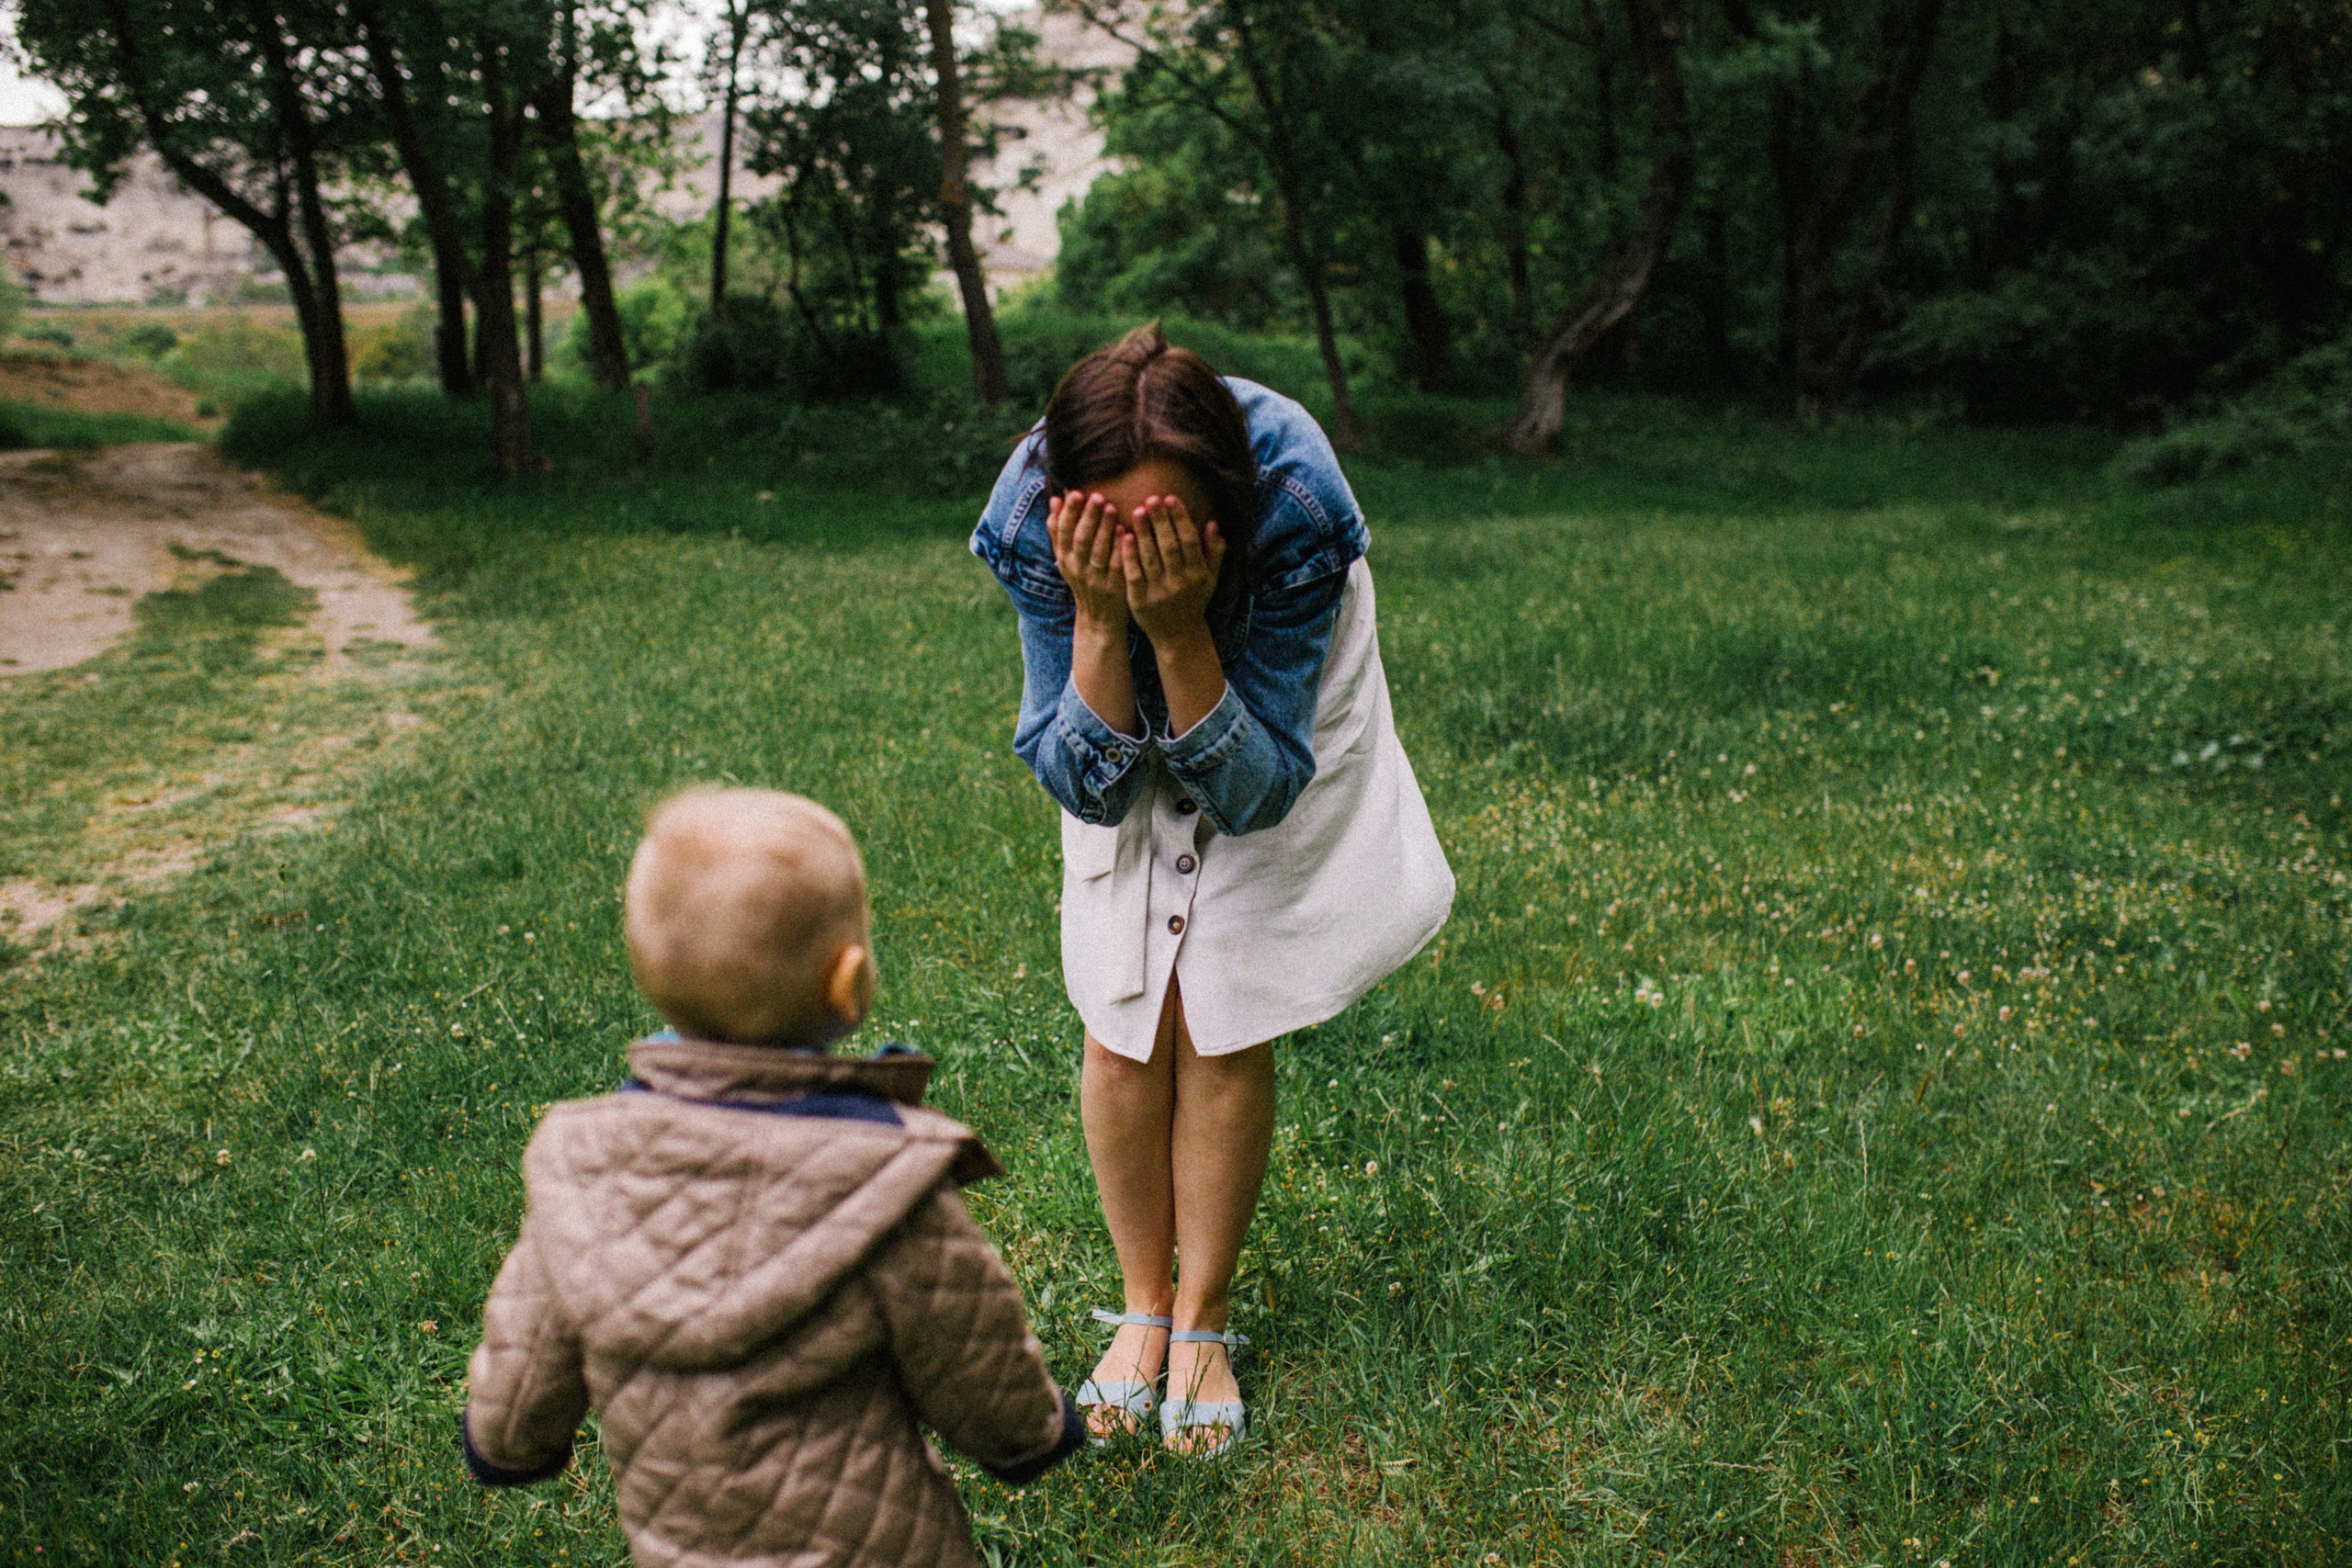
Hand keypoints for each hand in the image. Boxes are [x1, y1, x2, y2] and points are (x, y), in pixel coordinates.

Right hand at [1047, 491, 1129, 635]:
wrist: (1098, 618)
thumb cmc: (1084, 580)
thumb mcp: (1066, 558)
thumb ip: (1059, 531)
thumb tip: (1054, 500)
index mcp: (1064, 559)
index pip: (1063, 532)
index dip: (1069, 513)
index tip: (1076, 492)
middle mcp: (1077, 569)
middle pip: (1081, 540)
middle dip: (1088, 517)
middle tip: (1098, 496)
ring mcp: (1096, 580)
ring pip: (1098, 552)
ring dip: (1105, 529)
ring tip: (1112, 507)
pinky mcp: (1115, 588)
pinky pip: (1117, 565)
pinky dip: (1121, 548)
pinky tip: (1127, 532)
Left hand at [1118, 493, 1225, 647]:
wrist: (1178, 636)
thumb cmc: (1194, 600)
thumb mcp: (1210, 578)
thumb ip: (1213, 551)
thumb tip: (1212, 523)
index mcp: (1198, 574)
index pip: (1189, 541)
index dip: (1180, 519)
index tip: (1171, 498)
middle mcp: (1180, 583)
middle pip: (1169, 546)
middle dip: (1161, 521)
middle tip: (1151, 498)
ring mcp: (1159, 593)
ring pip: (1150, 558)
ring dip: (1144, 533)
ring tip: (1137, 511)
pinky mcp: (1140, 601)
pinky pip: (1134, 574)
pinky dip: (1129, 555)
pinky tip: (1125, 536)